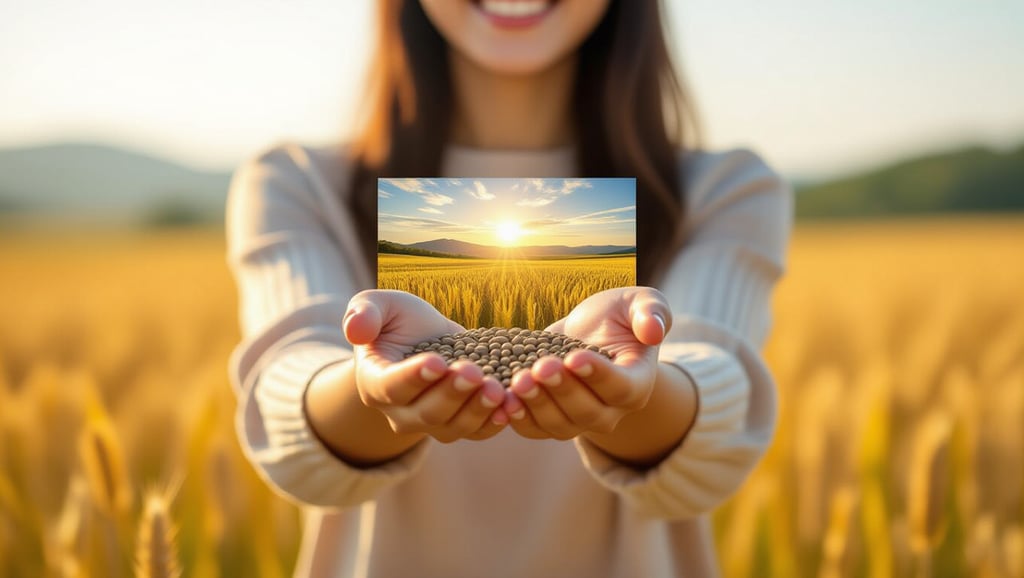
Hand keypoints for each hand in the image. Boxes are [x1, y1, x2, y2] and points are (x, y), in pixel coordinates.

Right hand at [344, 289, 508, 442]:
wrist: (426, 340)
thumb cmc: (399, 321)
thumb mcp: (380, 305)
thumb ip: (363, 312)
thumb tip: (354, 330)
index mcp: (375, 382)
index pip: (391, 387)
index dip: (414, 377)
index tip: (437, 361)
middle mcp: (400, 412)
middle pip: (426, 413)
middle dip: (452, 393)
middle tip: (473, 373)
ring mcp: (432, 423)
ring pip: (453, 427)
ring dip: (476, 410)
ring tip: (497, 389)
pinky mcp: (460, 424)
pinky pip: (477, 432)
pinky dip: (494, 423)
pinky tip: (510, 407)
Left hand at [502, 287, 671, 439]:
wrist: (588, 332)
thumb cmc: (618, 316)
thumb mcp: (639, 302)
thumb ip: (652, 311)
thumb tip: (653, 331)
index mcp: (637, 383)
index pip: (621, 388)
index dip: (598, 376)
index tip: (573, 357)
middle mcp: (611, 411)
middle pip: (588, 413)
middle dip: (562, 391)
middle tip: (541, 367)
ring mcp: (579, 420)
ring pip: (559, 425)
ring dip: (537, 405)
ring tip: (518, 381)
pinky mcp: (550, 420)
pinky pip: (534, 429)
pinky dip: (517, 418)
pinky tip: (502, 399)